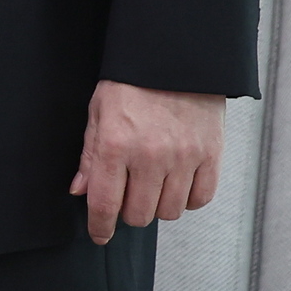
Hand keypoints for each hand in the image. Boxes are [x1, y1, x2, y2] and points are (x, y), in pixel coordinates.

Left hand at [69, 80, 224, 243]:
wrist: (175, 56)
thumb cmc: (132, 81)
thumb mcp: (98, 110)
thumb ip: (89, 154)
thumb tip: (80, 191)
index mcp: (115, 144)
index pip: (104, 203)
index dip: (100, 226)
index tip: (99, 234)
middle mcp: (150, 156)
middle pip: (138, 215)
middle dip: (128, 211)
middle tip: (128, 193)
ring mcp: (184, 158)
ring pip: (168, 212)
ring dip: (157, 205)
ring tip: (153, 183)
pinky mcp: (211, 155)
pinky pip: (199, 200)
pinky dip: (187, 198)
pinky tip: (178, 181)